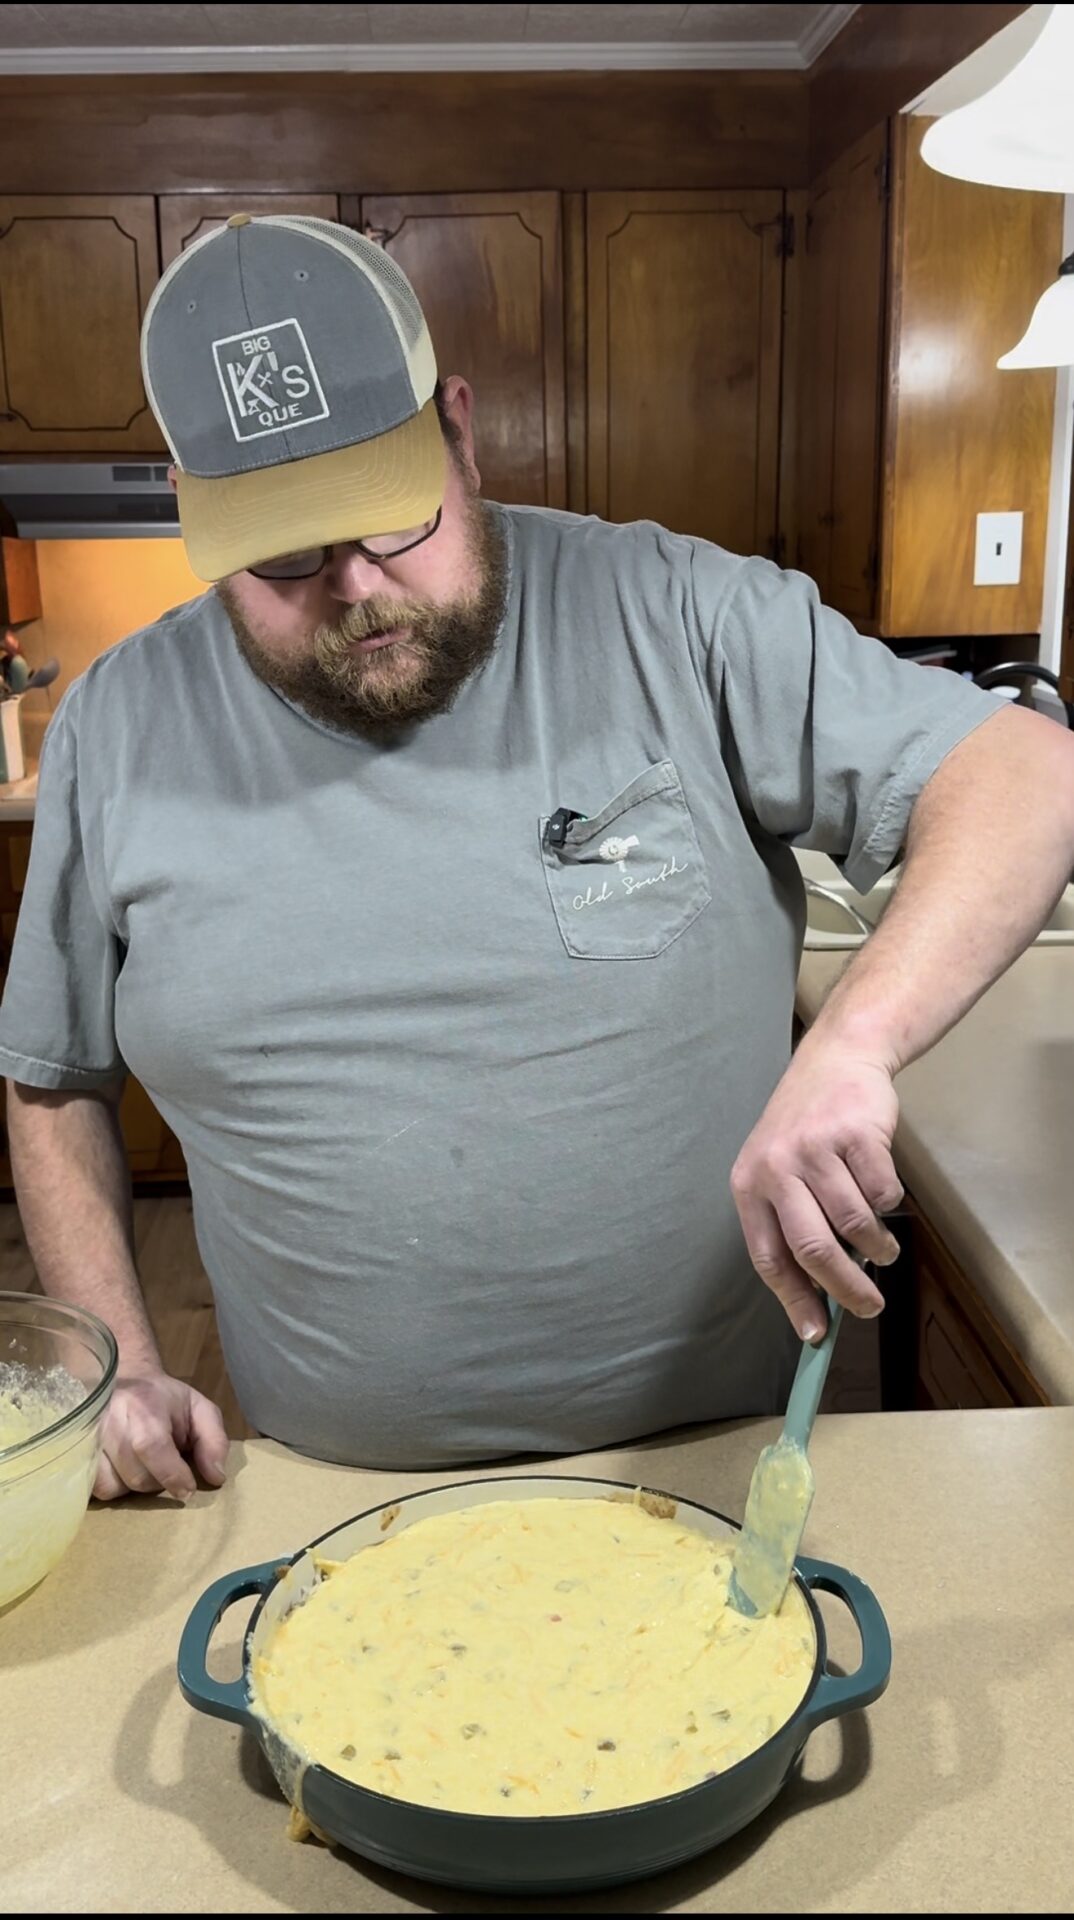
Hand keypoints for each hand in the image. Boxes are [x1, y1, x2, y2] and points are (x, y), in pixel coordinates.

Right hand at [94, 1370, 229, 1501]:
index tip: (188, 1489)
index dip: (172, 1476)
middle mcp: (110, 1421)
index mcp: (144, 1406)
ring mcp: (87, 1437)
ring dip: (133, 1487)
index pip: (152, 1447)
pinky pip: (93, 1488)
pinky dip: (113, 1486)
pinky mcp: (74, 1452)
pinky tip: (123, 1471)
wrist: (124, 1378)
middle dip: (159, 1483)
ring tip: (143, 1468)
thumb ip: (214, 1441)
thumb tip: (216, 1478)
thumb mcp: (199, 1409)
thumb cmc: (164, 1399)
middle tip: (167, 1468)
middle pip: (136, 1475)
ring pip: (112, 1486)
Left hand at [730, 1040, 903, 1340]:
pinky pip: (883, 1193)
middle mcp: (777, 1168)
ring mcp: (816, 1149)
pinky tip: (883, 1195)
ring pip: (855, 1224)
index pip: (768, 1257)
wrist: (835, 1061)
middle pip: (813, 1249)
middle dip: (846, 1290)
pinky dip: (890, 1205)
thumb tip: (815, 1300)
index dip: (794, 1300)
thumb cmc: (805, 1129)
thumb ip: (790, 1225)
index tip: (815, 1335)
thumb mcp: (778, 1171)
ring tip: (883, 1251)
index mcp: (749, 1184)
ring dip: (876, 1249)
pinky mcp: (856, 1134)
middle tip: (869, 1308)